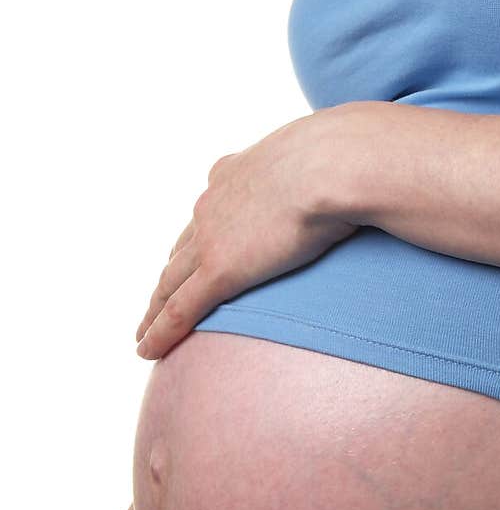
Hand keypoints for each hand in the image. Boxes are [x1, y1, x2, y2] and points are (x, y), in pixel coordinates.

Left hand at [135, 102, 370, 359]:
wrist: (332, 163)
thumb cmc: (341, 158)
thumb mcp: (322, 159)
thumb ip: (318, 173)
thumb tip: (345, 181)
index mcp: (233, 174)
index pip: (207, 215)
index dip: (195, 242)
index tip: (189, 257)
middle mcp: (212, 203)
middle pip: (180, 251)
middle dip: (168, 279)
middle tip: (155, 304)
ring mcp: (211, 237)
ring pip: (170, 283)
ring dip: (154, 310)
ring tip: (144, 334)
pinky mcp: (219, 269)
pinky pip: (179, 308)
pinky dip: (160, 331)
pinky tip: (145, 351)